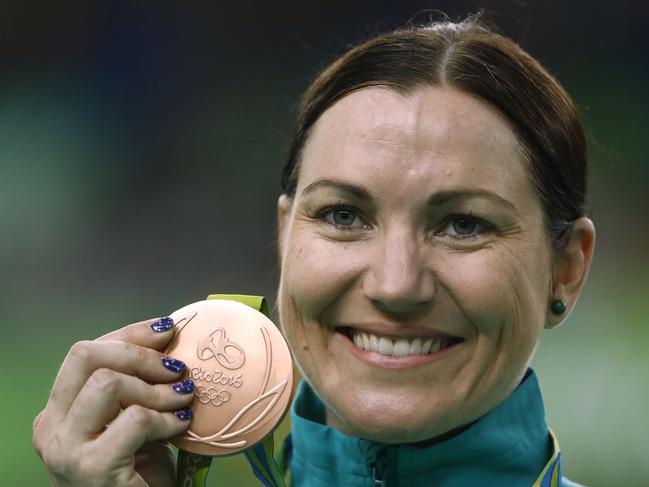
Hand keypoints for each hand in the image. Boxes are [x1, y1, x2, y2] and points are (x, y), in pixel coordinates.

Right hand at [33, 317, 194, 485]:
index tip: (167, 329)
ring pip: (108, 383)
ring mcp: (66, 450)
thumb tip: (167, 335)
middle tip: (176, 369)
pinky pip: (136, 419)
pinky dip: (167, 418)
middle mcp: (50, 428)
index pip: (85, 352)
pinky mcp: (92, 468)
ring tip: (182, 399)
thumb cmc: (138, 472)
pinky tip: (181, 426)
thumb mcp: (131, 420)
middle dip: (140, 354)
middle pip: (86, 356)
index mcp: (57, 411)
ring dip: (156, 387)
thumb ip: (136, 385)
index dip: (130, 334)